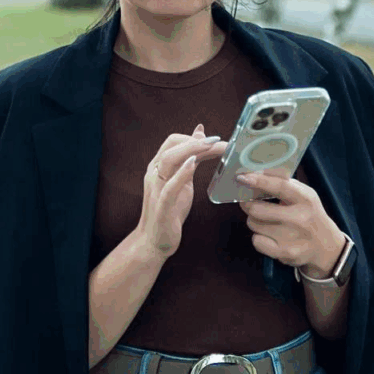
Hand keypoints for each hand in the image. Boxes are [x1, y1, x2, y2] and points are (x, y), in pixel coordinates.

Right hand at [136, 123, 227, 259]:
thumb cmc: (170, 209)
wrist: (154, 241)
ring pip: (169, 160)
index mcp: (159, 167)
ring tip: (211, 147)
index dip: (195, 137)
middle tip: (220, 142)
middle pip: (171, 146)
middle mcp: (155, 174)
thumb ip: (190, 157)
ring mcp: (157, 189)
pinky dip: (181, 174)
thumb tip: (200, 132)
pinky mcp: (162, 207)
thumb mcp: (182, 179)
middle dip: (196, 141)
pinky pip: (169, 187)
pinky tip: (193, 164)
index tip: (217, 140)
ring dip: (192, 150)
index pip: (173, 141)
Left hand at [236, 171, 345, 277]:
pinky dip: (259, 237)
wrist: (325, 247)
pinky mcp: (284, 253)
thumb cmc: (309, 215)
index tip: (242, 178)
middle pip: (257, 209)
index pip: (279, 187)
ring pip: (253, 224)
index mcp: (305, 200)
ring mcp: (291, 238)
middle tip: (248, 202)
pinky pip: (256, 241)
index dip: (259, 181)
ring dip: (254, 220)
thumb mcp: (305, 196)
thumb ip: (284, 184)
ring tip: (267, 220)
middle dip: (248, 204)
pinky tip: (270, 236)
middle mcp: (299, 219)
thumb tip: (256, 175)